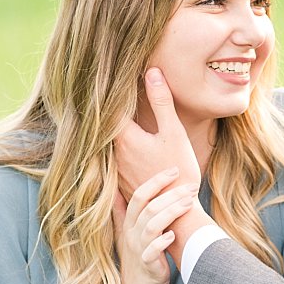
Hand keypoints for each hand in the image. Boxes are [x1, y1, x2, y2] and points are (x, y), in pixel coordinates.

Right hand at [113, 167, 193, 283]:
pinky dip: (162, 242)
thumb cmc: (137, 265)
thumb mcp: (127, 238)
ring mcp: (138, 251)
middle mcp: (131, 236)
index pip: (138, 196)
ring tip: (189, 203)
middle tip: (190, 186)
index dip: (155, 181)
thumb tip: (117, 194)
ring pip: (151, 225)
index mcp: (128, 226)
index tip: (174, 170)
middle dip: (170, 193)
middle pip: (148, 207)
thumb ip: (122, 215)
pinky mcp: (148, 267)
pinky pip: (152, 252)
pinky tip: (173, 235)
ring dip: (171, 212)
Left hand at [114, 68, 201, 199]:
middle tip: (108, 83)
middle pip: (105, 122)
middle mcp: (112, 151)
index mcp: (123, 136)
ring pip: (107, 138)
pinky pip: (112, 154)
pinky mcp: (118, 178)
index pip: (109, 106)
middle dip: (108, 105)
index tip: (111, 72)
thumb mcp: (173, 132)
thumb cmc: (178, 170)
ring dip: (111, 123)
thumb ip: (162, 101)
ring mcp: (114, 166)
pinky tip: (124, 135)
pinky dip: (115, 141)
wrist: (176, 211)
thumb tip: (152, 71)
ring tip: (115, 106)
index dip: (111, 88)